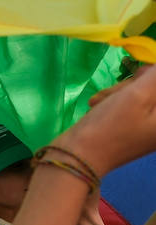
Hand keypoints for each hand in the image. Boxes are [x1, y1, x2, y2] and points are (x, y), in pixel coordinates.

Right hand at [57, 61, 155, 175]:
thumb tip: (155, 68)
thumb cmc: (110, 126)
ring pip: (140, 95)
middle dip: (135, 84)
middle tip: (119, 90)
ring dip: (120, 92)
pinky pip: (129, 105)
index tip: (138, 73)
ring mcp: (146, 128)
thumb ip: (155, 75)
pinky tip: (97, 105)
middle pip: (153, 91)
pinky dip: (113, 101)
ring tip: (99, 101)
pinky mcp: (131, 128)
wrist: (77, 157)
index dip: (151, 76)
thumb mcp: (138, 94)